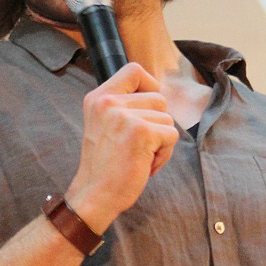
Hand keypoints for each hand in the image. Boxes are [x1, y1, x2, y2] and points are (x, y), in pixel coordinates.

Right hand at [66, 62, 178, 232]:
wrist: (95, 195)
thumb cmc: (105, 166)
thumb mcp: (104, 126)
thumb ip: (123, 107)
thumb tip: (158, 97)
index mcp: (97, 98)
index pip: (133, 70)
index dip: (149, 85)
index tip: (148, 107)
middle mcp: (109, 102)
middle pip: (158, 98)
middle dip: (157, 123)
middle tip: (139, 147)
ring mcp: (125, 116)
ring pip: (167, 118)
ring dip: (161, 142)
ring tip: (139, 157)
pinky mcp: (142, 132)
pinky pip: (171, 135)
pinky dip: (164, 155)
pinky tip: (145, 165)